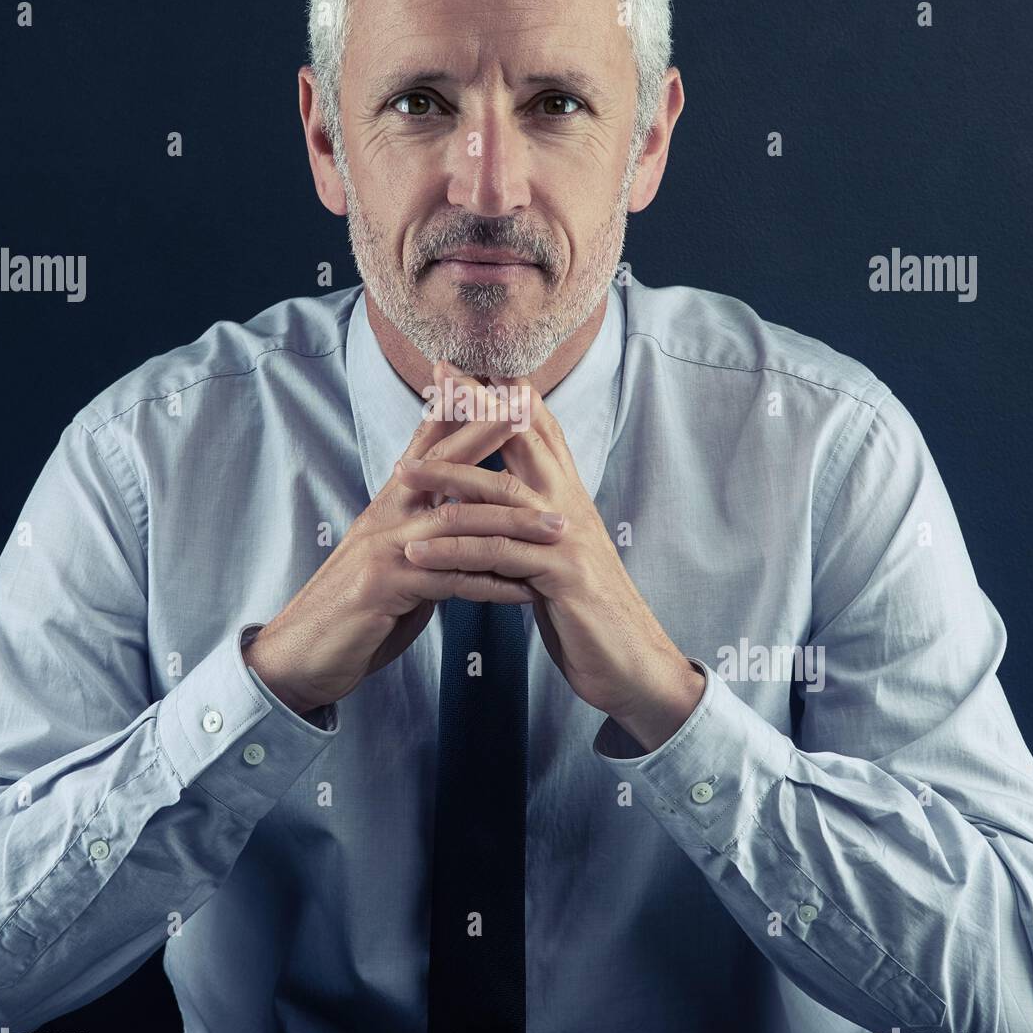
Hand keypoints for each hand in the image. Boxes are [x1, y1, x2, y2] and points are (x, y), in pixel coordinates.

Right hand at [243, 386, 562, 715]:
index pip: (425, 450)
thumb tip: (461, 530)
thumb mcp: (392, 566)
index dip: (455, 416)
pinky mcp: (382, 587)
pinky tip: (525, 591)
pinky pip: (449, 580)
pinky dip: (492, 586)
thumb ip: (425, 542)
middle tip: (527, 415)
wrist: (300, 658)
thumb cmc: (353, 613)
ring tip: (558, 526)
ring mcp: (382, 549)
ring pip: (455, 523)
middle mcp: (384, 518)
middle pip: (440, 466)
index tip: (492, 389)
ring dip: (511, 523)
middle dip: (484, 437)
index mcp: (388, 509)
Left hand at [395, 360, 704, 751]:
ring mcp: (567, 539)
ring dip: (449, 479)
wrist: (632, 664)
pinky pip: (499, 555)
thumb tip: (492, 499)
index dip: (502, 396)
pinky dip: (456, 552)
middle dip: (479, 406)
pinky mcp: (562, 577)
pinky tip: (419, 553)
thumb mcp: (554, 556)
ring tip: (401, 474)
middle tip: (438, 376)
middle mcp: (569, 507)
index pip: (536, 432)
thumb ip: (528, 522)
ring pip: (502, 495)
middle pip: (523, 440)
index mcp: (566, 499)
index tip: (463, 368)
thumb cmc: (586, 612)